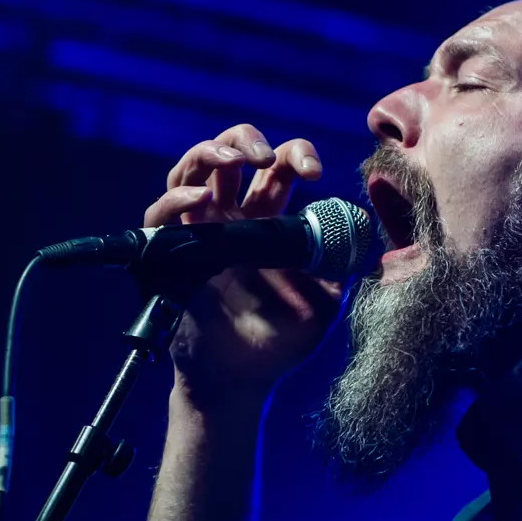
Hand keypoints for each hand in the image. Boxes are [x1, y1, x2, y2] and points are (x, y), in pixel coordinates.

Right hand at [144, 124, 343, 413]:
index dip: (295, 155)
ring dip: (210, 152)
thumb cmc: (281, 342)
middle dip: (245, 139)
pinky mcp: (170, 254)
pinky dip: (178, 198)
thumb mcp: (327, 300)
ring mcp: (198, 233)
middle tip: (265, 155)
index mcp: (268, 221)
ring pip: (189, 170)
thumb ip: (342, 263)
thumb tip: (361, 229)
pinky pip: (160, 212)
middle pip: (229, 153)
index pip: (278, 166)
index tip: (315, 173)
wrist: (242, 381)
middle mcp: (230, 219)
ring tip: (233, 159)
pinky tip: (202, 198)